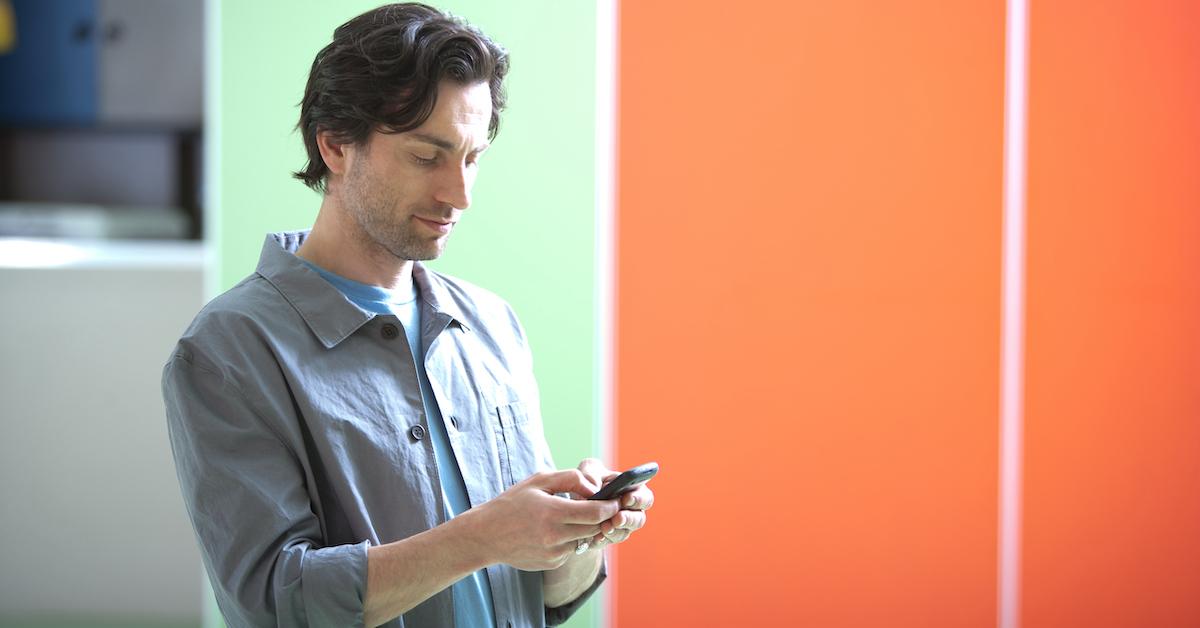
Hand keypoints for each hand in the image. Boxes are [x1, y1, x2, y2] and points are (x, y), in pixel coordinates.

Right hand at [466, 469, 620, 570]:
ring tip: (575, 517)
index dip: (610, 506)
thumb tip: (595, 489)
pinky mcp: (552, 563)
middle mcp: (555, 536)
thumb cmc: (513, 503)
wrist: (486, 535)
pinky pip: (571, 550)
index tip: (616, 499)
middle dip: (604, 517)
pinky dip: (571, 539)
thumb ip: (571, 479)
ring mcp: (554, 553)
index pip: (596, 513)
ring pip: (585, 539)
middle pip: (595, 528)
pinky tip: (556, 531)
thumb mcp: (539, 481)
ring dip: (587, 529)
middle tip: (605, 506)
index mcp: (552, 512)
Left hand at [575, 458, 653, 549]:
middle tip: (617, 518)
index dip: (639, 499)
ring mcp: (622, 526)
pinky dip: (603, 538)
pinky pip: (609, 541)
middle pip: (639, 518)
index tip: (627, 499)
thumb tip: (595, 488)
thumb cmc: (588, 482)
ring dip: (616, 530)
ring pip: (625, 532)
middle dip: (629, 518)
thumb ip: (592, 474)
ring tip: (605, 527)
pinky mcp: (609, 538)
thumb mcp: (588, 472)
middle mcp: (631, 511)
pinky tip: (596, 536)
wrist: (574, 502)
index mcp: (633, 491)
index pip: (645, 496)